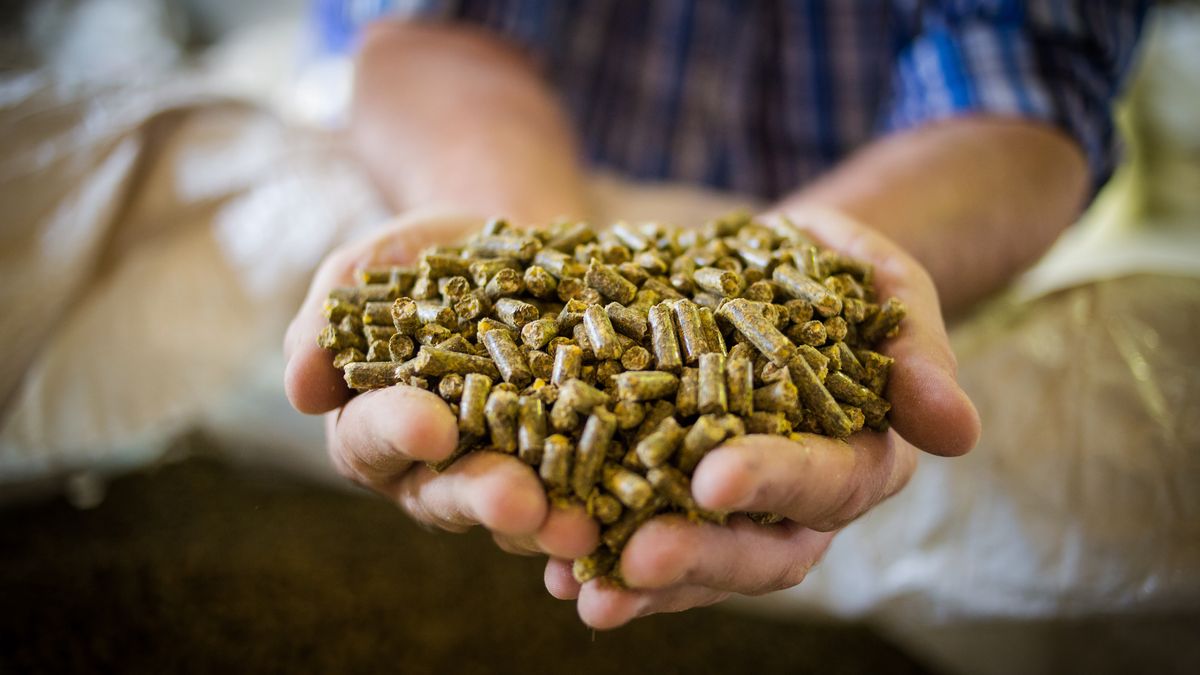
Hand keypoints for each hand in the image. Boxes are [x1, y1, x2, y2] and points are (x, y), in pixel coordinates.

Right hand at [283, 211, 598, 559]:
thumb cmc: (424, 259)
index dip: (401, 432)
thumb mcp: (370, 269)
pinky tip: (636, 508)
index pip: (375, 436)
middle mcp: (437, 468)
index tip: (431, 425)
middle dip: (484, 497)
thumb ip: (329, 322)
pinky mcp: (574, 465)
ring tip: (584, 524)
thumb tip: (300, 387)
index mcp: (374, 427)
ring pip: (525, 510)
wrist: (513, 249)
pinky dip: (611, 504)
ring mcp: (510, 472)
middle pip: (452, 494)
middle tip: (516, 500)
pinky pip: (589, 492)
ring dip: (553, 521)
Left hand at [543, 208, 981, 628]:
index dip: (775, 482)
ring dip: (638, 580)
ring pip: (695, 561)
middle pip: (759, 549)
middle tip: (634, 557)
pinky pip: (637, 533)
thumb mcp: (882, 282)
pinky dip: (598, 552)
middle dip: (698, 555)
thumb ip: (916, 346)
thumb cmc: (838, 272)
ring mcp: (732, 509)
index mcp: (861, 454)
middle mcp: (798, 502)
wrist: (772, 268)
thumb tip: (957, 430)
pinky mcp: (669, 494)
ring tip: (577, 587)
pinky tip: (547, 568)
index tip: (715, 477)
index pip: (826, 479)